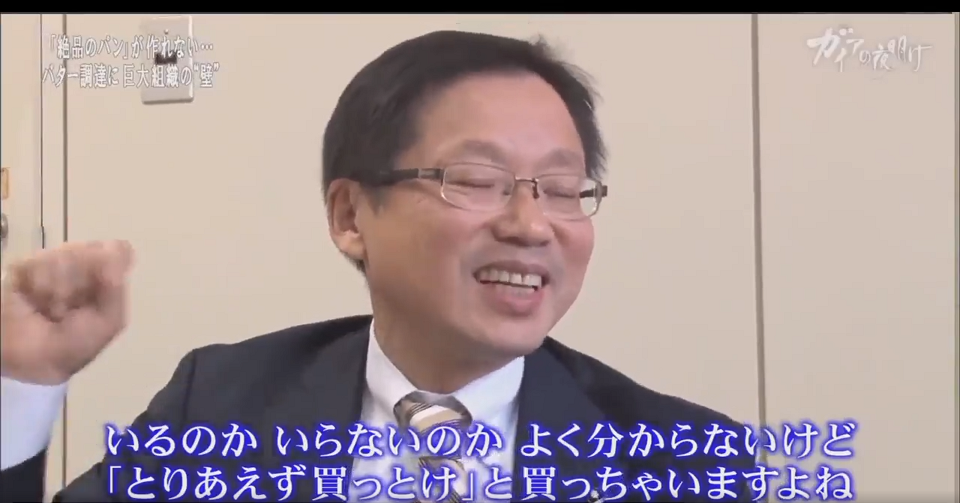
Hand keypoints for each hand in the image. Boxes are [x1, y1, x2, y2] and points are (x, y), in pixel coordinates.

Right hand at [1, 240, 133, 384]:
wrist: (35, 360)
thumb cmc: (77, 343)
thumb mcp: (109, 320)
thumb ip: (115, 286)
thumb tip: (121, 246)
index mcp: (105, 277)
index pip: (116, 250)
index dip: (110, 263)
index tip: (105, 282)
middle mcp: (80, 265)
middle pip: (88, 250)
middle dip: (83, 282)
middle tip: (74, 307)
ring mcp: (51, 265)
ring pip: (62, 256)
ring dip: (60, 288)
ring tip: (54, 310)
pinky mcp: (22, 269)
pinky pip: (34, 263)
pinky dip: (37, 286)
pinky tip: (36, 302)